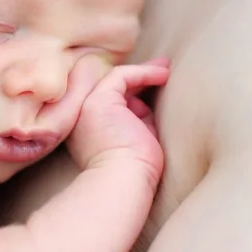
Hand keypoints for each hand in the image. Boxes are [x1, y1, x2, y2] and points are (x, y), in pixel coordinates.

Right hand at [68, 58, 169, 187]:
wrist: (123, 182)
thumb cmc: (135, 172)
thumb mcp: (136, 142)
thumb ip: (138, 123)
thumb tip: (147, 106)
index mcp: (89, 131)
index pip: (113, 104)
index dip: (135, 93)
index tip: (155, 86)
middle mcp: (83, 116)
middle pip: (113, 89)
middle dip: (139, 78)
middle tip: (162, 71)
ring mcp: (88, 107)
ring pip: (116, 80)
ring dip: (144, 73)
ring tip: (167, 70)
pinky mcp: (99, 101)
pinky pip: (123, 76)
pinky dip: (144, 72)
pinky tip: (163, 74)